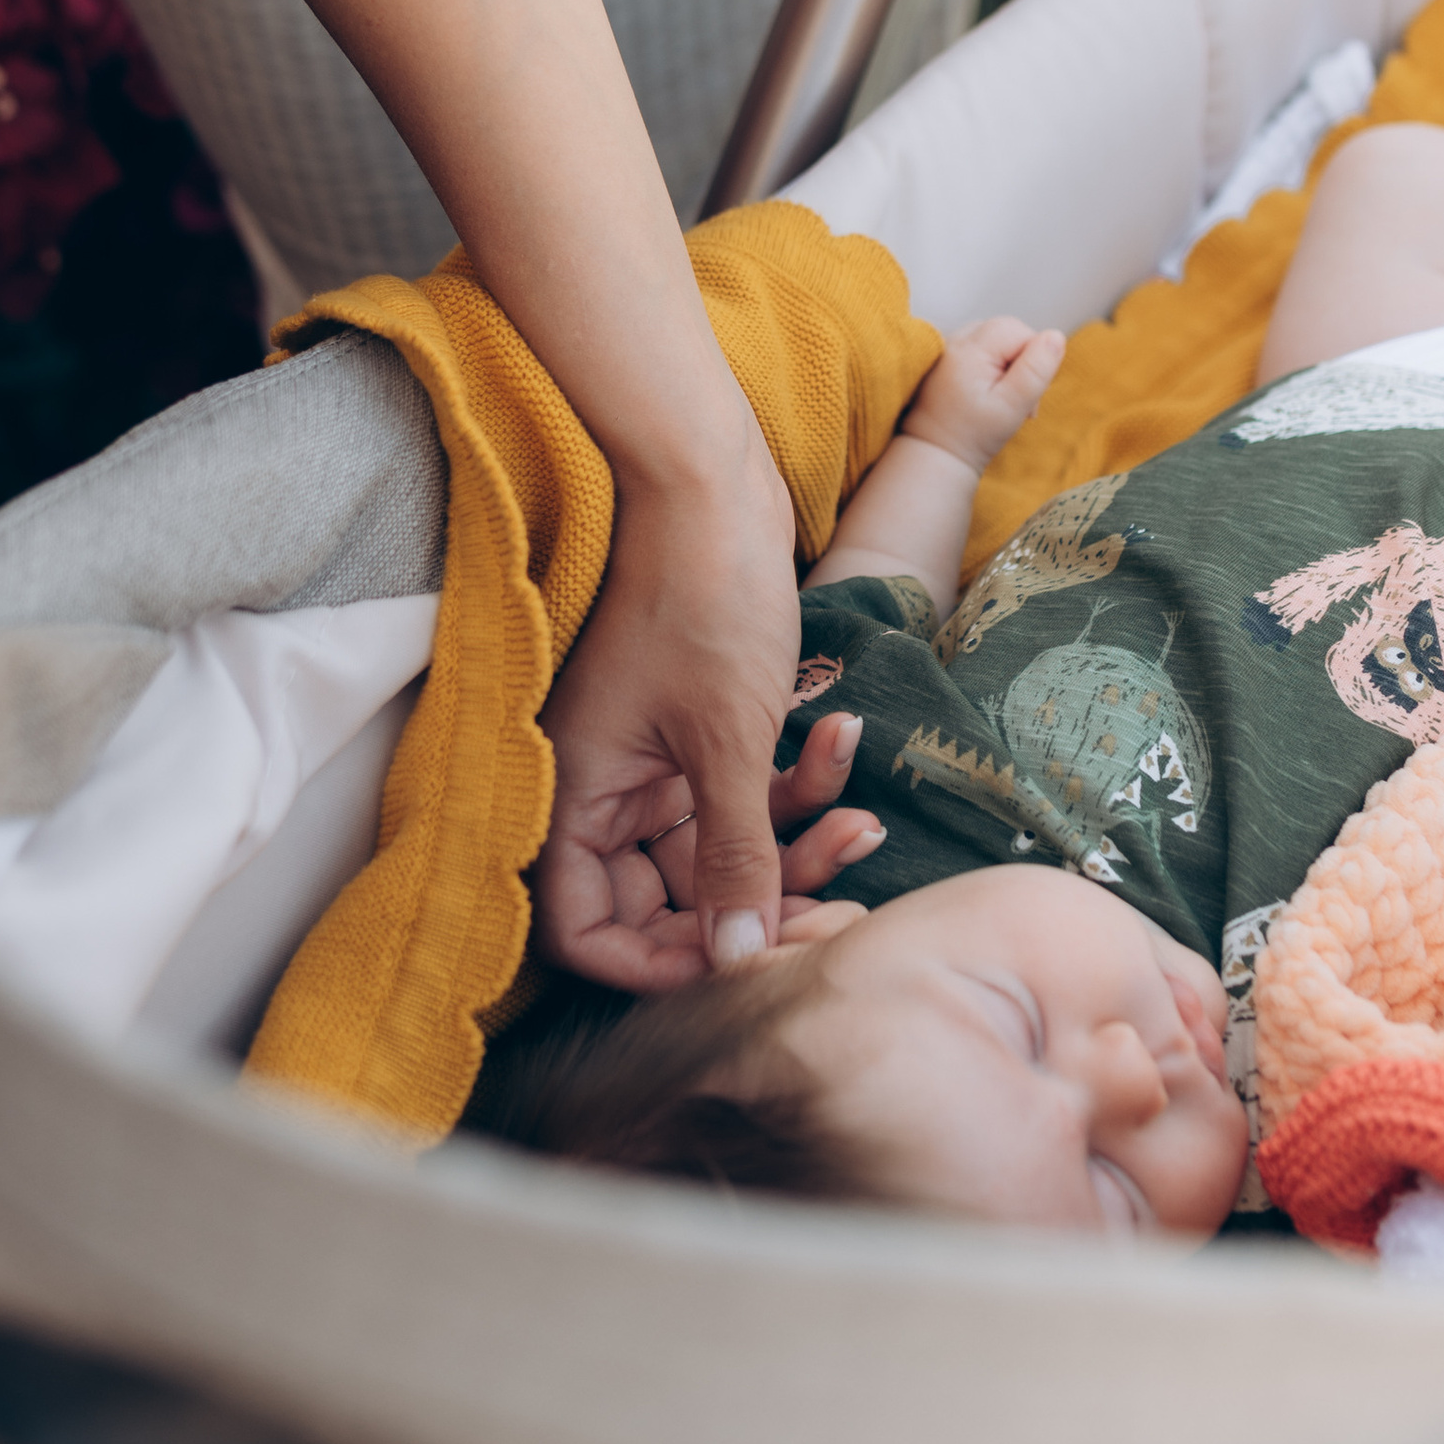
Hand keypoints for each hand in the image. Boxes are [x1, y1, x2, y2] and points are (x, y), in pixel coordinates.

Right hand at [534, 420, 806, 991]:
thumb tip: (735, 963)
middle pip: (669, 903)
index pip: (584, 931)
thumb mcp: (728, 740)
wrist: (714, 479)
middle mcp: (606, 791)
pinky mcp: (701, 733)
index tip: (739, 961)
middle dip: (758, 905)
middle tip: (836, 909)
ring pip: (725, 851)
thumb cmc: (701, 595)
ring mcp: (654, 763)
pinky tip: (843, 741)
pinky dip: (799, 784)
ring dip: (798, 843)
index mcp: (578, 796)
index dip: (655, 963)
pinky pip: (748, 794)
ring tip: (865, 820)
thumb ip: (733, 859)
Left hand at [901, 319, 1066, 470]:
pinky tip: (990, 393)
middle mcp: (955, 339)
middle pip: (1008, 332)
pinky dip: (992, 366)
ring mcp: (947, 346)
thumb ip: (1036, 370)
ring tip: (1004, 399)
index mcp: (970, 348)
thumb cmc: (974, 434)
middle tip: (1021, 401)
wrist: (936, 454)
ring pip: (996, 339)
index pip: (1021, 331)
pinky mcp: (946, 356)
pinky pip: (981, 348)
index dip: (1035, 360)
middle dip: (1023, 362)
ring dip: (1009, 365)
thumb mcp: (1012, 406)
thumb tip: (1056, 336)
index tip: (1029, 396)